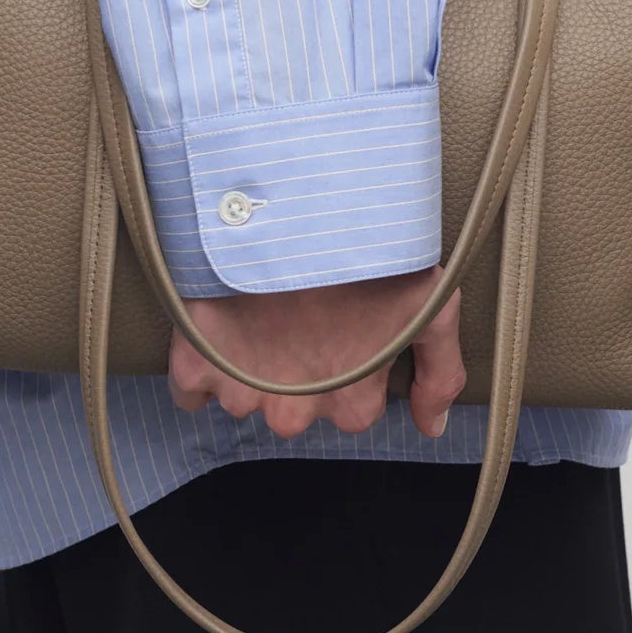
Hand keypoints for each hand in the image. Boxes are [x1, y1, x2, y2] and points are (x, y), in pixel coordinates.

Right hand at [166, 265, 464, 439]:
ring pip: (244, 399)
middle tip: (299, 315)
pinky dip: (200, 366)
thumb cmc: (367, 253)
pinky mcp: (194, 367)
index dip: (349, 366)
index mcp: (352, 404)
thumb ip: (441, 373)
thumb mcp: (429, 305)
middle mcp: (296, 412)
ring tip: (259, 311)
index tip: (343, 327)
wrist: (290, 208)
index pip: (352, 409)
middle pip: (295, 408)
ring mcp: (241, 394)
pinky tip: (219, 328)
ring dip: (248, 366)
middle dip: (297, 371)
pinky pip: (190, 392)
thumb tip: (432, 425)